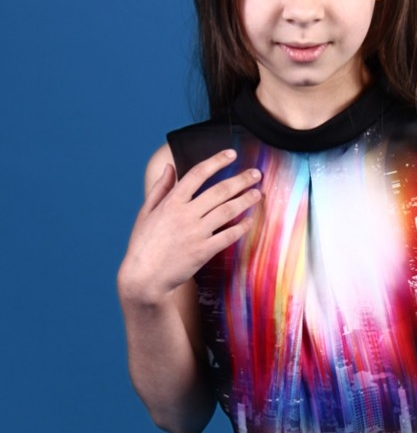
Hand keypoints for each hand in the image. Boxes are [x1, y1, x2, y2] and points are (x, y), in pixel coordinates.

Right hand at [119, 148, 261, 304]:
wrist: (144, 278)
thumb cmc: (143, 244)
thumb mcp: (145, 212)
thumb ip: (160, 188)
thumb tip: (170, 166)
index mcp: (171, 202)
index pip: (197, 174)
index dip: (216, 161)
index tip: (231, 154)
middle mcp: (185, 215)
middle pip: (219, 191)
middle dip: (241, 180)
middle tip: (256, 173)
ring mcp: (195, 233)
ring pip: (227, 211)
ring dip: (246, 200)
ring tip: (258, 193)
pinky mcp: (203, 252)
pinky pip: (228, 236)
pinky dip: (241, 227)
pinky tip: (250, 220)